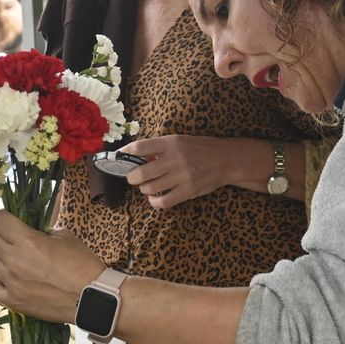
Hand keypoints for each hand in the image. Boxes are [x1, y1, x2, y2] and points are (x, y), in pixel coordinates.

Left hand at [0, 210, 104, 323]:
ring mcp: (12, 281)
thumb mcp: (66, 237)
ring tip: (18, 264)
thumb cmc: (82, 264)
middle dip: (1, 236)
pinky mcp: (14, 301)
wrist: (92, 296)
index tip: (8, 220)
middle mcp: (15, 259)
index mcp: (27, 240)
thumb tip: (35, 232)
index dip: (2, 217)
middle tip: (14, 241)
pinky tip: (9, 282)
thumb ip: (44, 232)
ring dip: (2, 260)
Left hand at [117, 135, 244, 208]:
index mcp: (171, 143)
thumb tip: (136, 157)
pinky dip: (154, 202)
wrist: (226, 160)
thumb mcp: (180, 141)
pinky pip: (163, 202)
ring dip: (144, 189)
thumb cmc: (200, 149)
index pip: (140, 147)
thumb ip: (160, 149)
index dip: (124, 153)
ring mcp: (182, 176)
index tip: (118, 158)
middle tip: (134, 177)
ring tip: (148, 186)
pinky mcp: (188, 191)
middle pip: (140, 173)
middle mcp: (175, 159)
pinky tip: (155, 198)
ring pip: (150, 188)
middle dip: (132, 177)